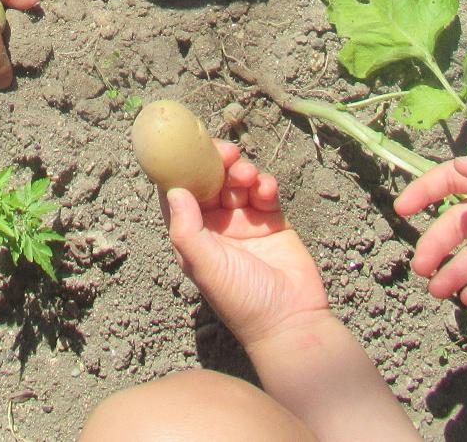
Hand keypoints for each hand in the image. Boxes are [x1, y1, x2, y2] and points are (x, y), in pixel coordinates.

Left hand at [164, 143, 328, 348]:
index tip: (187, 147)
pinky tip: (266, 191)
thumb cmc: (243, 300)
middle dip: (216, 163)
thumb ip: (188, 230)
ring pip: (237, 181)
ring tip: (248, 176)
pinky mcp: (272, 219)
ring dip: (241, 171)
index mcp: (194, 236)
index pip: (179, 194)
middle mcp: (216, 226)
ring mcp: (245, 221)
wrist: (291, 320)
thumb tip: (175, 191)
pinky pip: (264, 191)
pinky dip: (264, 184)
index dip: (180, 169)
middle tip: (226, 152)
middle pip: (210, 181)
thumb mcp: (207, 266)